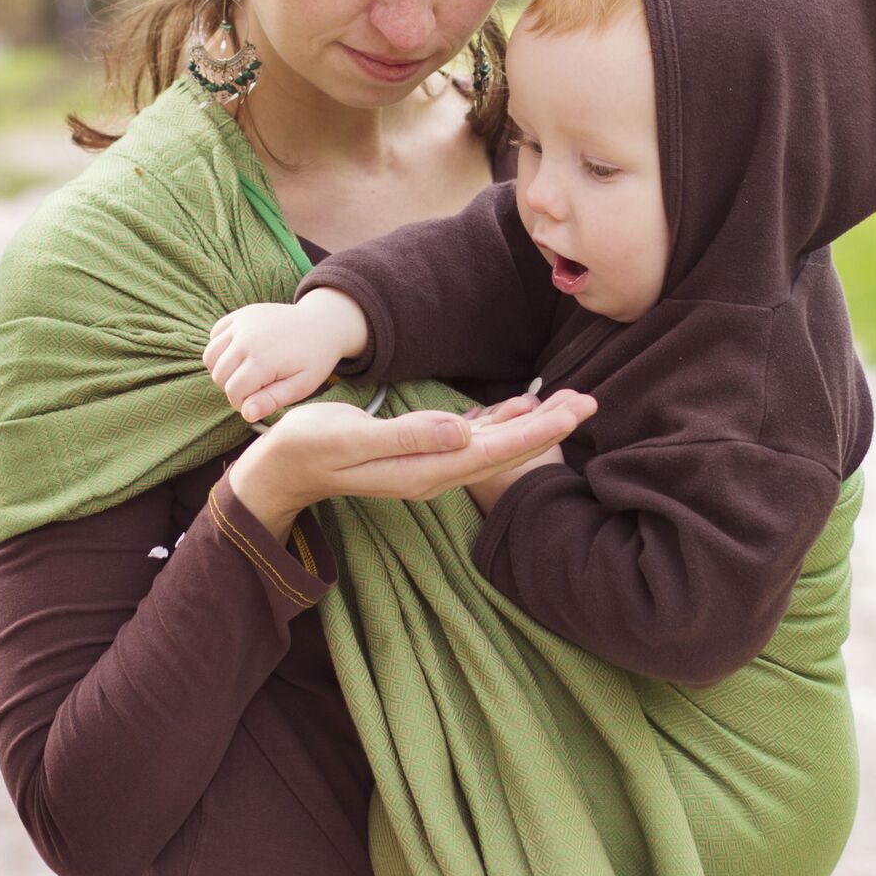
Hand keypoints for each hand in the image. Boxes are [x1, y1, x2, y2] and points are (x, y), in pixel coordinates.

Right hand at [204, 290, 368, 421]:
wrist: (322, 324)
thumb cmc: (314, 359)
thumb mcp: (300, 385)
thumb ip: (272, 400)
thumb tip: (246, 414)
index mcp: (263, 359)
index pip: (233, 391)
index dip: (241, 404)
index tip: (256, 403)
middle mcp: (247, 339)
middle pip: (219, 375)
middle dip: (231, 388)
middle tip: (253, 390)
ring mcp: (242, 323)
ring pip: (210, 356)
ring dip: (221, 370)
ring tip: (243, 375)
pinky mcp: (240, 314)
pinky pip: (215, 335)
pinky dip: (220, 349)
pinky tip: (239, 356)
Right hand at [228, 390, 597, 541]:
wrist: (284, 465)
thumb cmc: (311, 445)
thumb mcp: (351, 439)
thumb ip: (408, 437)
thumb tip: (461, 433)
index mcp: (424, 471)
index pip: (494, 452)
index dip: (536, 432)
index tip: (572, 413)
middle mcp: (436, 473)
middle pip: (505, 452)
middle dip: (549, 428)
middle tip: (591, 402)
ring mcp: (431, 466)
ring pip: (495, 446)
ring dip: (533, 425)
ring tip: (571, 402)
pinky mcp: (423, 453)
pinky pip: (474, 441)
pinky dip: (502, 423)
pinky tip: (523, 407)